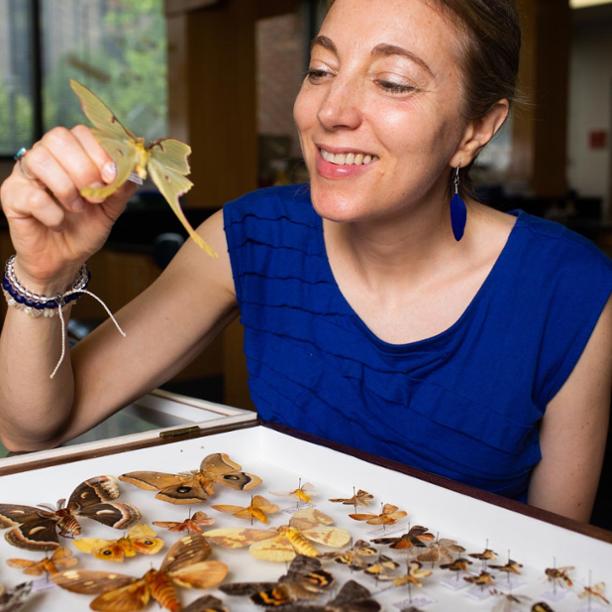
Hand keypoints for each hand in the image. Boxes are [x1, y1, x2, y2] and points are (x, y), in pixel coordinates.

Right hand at [0, 125, 136, 292]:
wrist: (64, 259)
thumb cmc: (83, 229)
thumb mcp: (111, 209)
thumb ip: (122, 188)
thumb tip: (136, 170)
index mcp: (71, 155)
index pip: (81, 132)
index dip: (99, 152)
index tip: (112, 176)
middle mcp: (46, 157)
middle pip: (58, 137)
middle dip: (83, 168)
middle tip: (95, 196)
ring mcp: (25, 174)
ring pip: (40, 159)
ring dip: (66, 188)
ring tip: (76, 209)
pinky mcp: (11, 196)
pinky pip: (32, 194)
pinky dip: (52, 213)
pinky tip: (58, 222)